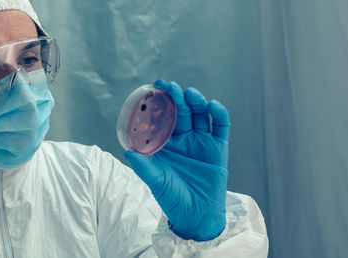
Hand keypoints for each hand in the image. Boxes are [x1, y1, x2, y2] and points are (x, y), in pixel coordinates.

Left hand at [124, 79, 229, 240]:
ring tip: (189, 94)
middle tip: (169, 85)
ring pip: (201, 114)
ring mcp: (202, 141)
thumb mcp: (156, 181)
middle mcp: (185, 138)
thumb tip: (127, 151)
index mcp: (167, 142)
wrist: (196, 215)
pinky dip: (218, 114)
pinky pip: (220, 126)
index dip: (160, 101)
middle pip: (183, 111)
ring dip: (196, 101)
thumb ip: (144, 167)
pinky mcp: (219, 148)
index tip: (154, 87)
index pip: (164, 116)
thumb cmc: (172, 198)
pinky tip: (211, 106)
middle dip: (176, 96)